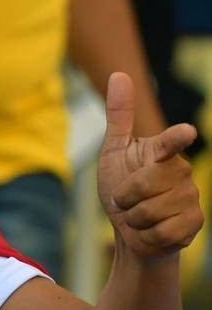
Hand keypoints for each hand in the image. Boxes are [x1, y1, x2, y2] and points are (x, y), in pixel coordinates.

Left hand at [98, 72, 202, 260]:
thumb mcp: (114, 153)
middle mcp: (181, 171)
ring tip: (139, 215)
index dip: (176, 137)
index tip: (186, 132)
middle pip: (145, 185)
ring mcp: (191, 197)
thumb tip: (119, 73)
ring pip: (151, 211)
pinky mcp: (195, 221)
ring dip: (135, 218)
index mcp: (160, 152)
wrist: (131, 229)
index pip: (169, 142)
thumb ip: (119, 117)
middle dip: (124, 197)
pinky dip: (147, 235)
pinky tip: (152, 231)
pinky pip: (162, 232)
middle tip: (125, 200)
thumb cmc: (122, 187)